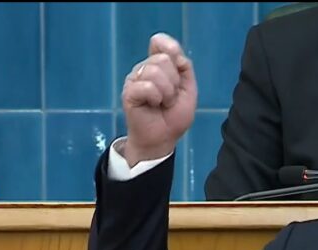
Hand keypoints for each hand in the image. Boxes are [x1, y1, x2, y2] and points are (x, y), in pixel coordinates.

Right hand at [121, 33, 196, 165]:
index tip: (178, 66)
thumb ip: (185, 68)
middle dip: (174, 82)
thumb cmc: (174, 116)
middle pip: (163, 59)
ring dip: (166, 93)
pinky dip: (156, 98)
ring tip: (162, 103)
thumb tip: (176, 54)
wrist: (162, 138)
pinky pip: (147, 86)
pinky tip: (153, 106)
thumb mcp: (188, 90)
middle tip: (170, 98)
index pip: (160, 42)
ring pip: (155, 72)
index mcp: (158, 65)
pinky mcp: (129, 92)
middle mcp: (144, 68)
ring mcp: (135, 79)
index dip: (170, 49)